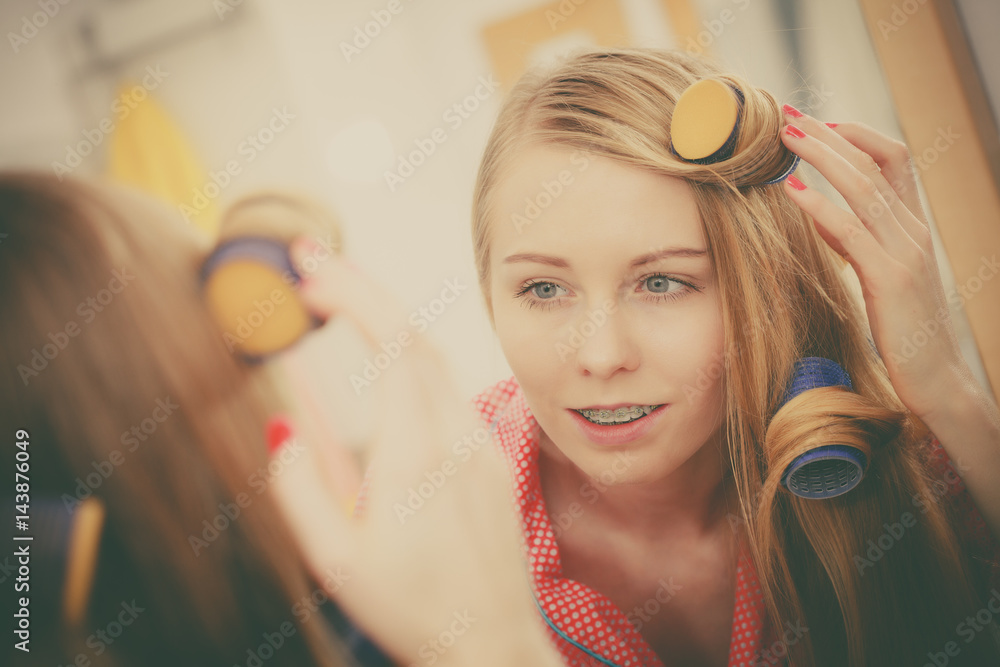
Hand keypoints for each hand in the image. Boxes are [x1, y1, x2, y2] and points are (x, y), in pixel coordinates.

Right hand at [267, 238, 561, 666]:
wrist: (490, 644)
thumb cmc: (413, 609)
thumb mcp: (336, 560)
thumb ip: (299, 488)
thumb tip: (284, 424)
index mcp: (416, 454)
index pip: (392, 342)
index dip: (353, 292)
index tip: (310, 269)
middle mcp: (456, 436)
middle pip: (414, 335)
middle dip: (362, 288)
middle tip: (312, 262)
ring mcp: (480, 443)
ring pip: (434, 358)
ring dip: (386, 319)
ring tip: (337, 297)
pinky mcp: (489, 457)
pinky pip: (447, 390)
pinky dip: (408, 357)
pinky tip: (380, 358)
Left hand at [777, 107, 970, 420]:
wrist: (936, 378)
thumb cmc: (903, 328)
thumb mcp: (878, 273)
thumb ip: (854, 241)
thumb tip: (819, 214)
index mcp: (912, 226)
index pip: (893, 160)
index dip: (856, 135)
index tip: (817, 123)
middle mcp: (913, 230)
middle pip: (873, 163)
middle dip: (829, 135)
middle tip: (787, 115)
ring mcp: (906, 252)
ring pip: (864, 187)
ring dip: (822, 156)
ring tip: (786, 137)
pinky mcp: (890, 279)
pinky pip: (852, 232)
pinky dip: (820, 206)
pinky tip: (792, 191)